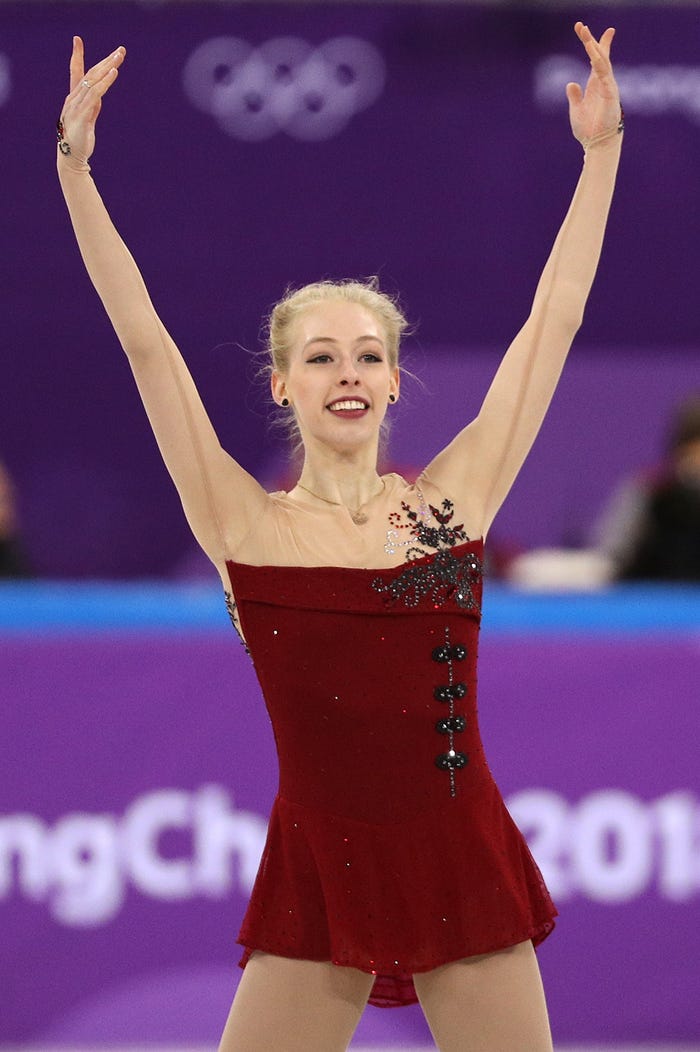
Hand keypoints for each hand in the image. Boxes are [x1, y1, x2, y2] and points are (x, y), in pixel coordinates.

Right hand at [58, 36, 125, 163]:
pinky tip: (113, 73)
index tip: (77, 39)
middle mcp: (73, 98)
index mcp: (74, 98)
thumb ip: (93, 105)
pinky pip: (95, 93)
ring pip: (93, 80)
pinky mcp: (82, 114)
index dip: (76, 56)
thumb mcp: (88, 119)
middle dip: (106, 60)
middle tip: (121, 50)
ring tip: (120, 56)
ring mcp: (76, 105)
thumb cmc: (79, 140)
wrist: (71, 158)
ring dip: (108, 66)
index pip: (75, 72)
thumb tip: (100, 95)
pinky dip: (105, 82)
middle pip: (90, 73)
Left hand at [566, 22, 620, 146]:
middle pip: (599, 56)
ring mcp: (608, 87)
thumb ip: (574, 96)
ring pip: (602, 62)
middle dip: (590, 40)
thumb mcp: (576, 110)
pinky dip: (599, 65)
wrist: (597, 144)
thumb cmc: (588, 130)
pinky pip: (605, 76)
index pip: (596, 59)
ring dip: (593, 48)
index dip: (593, 44)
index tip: (587, 30)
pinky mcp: (610, 95)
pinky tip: (593, 55)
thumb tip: (570, 83)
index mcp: (595, 85)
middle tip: (580, 26)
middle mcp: (603, 82)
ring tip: (584, 36)